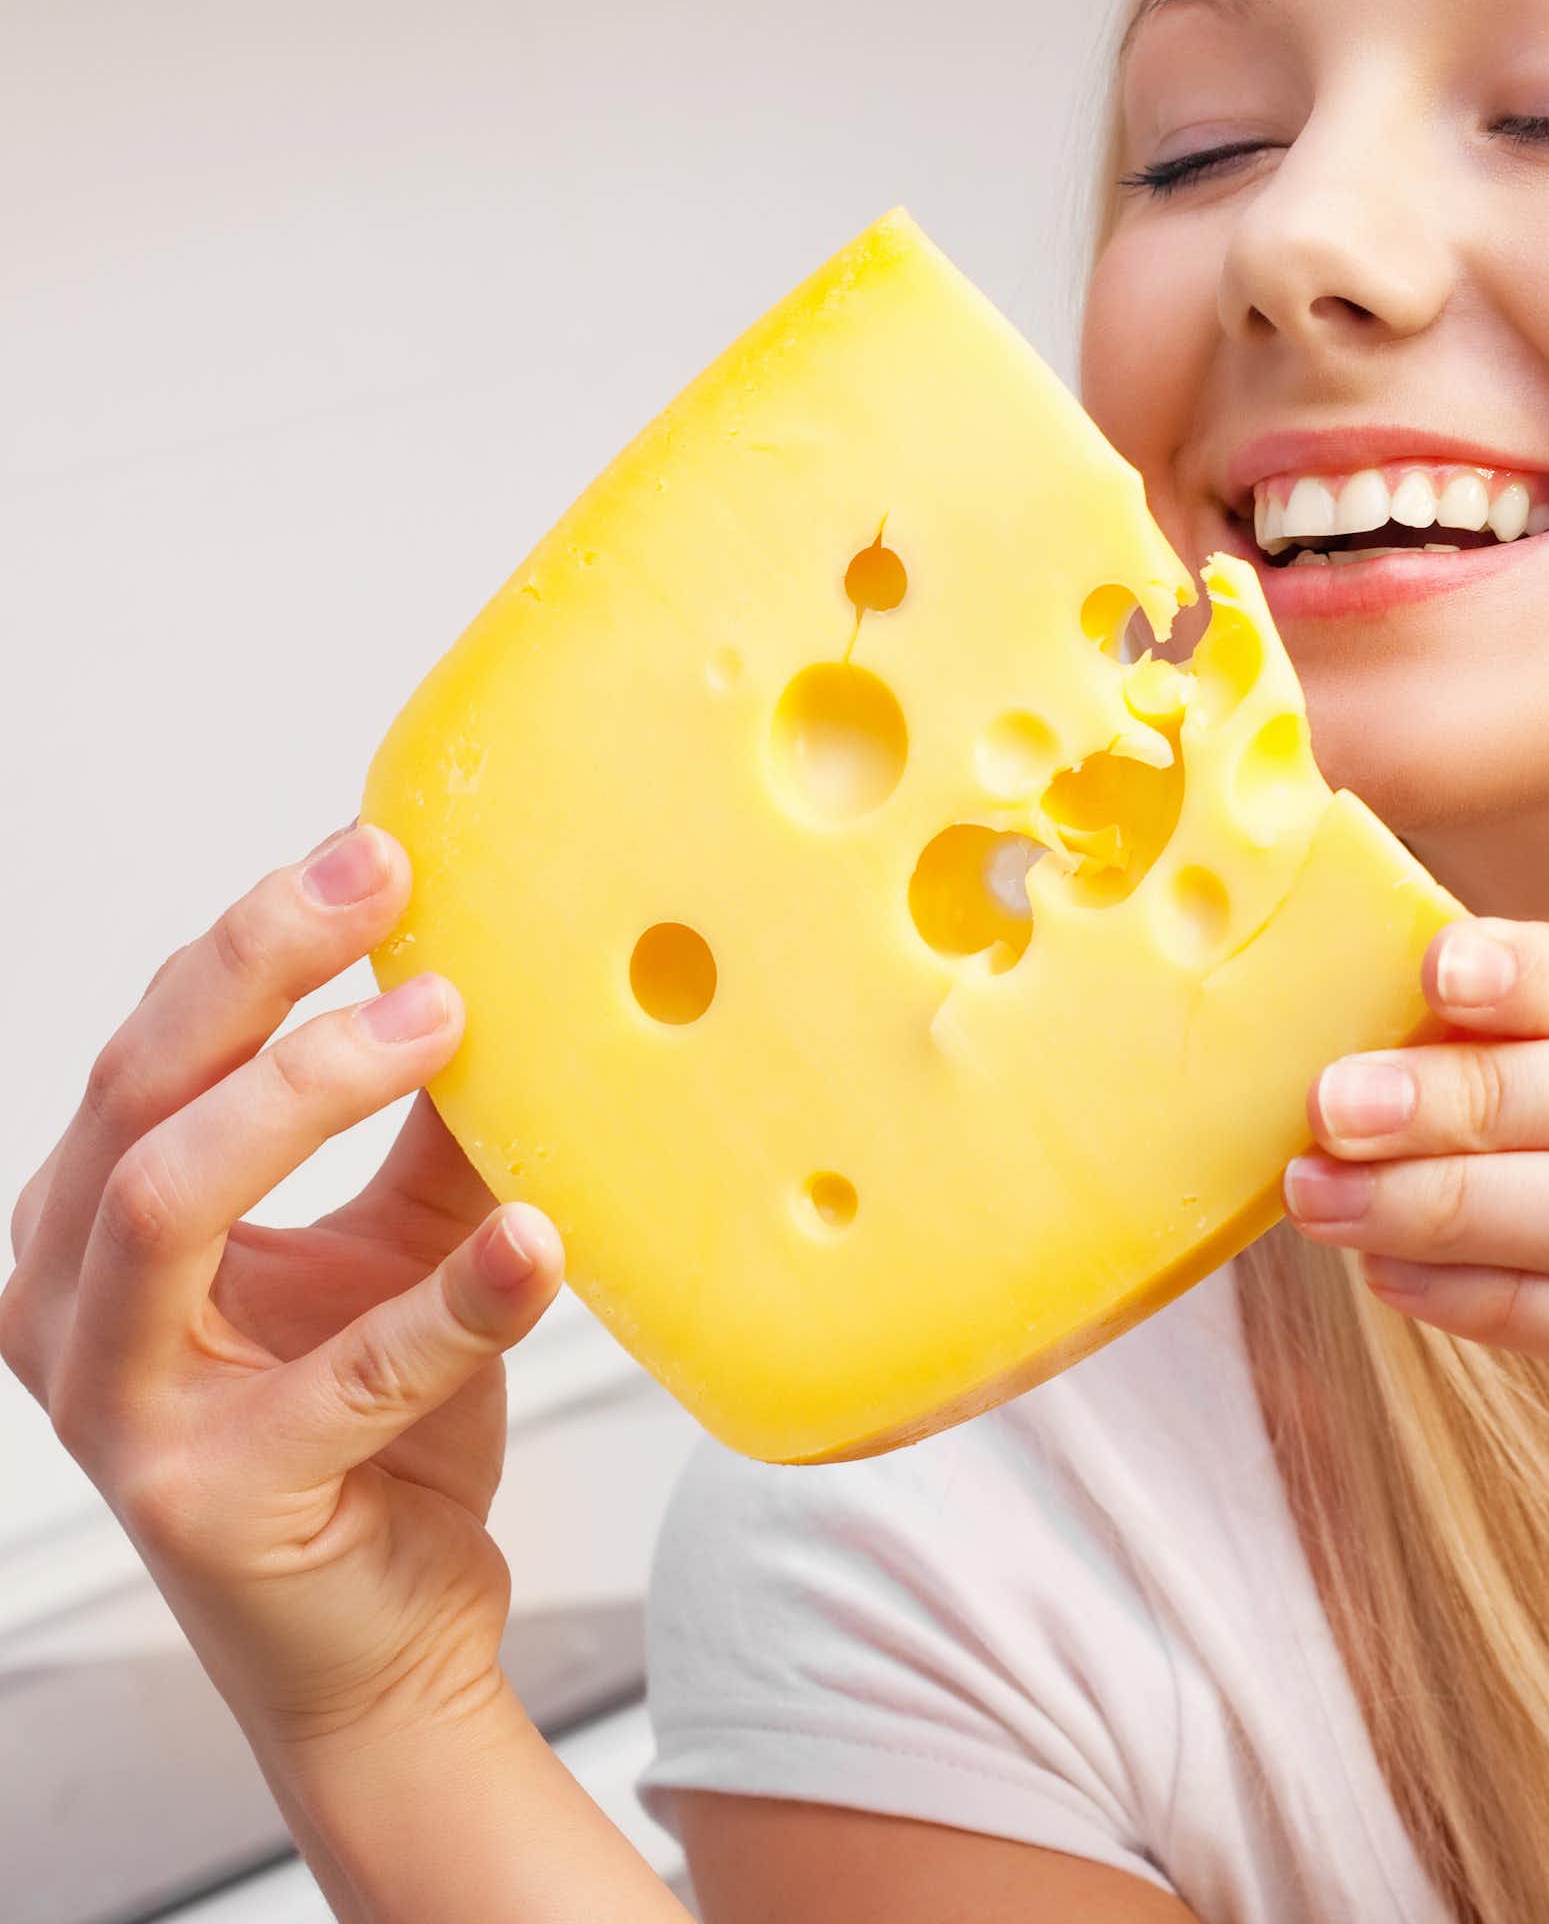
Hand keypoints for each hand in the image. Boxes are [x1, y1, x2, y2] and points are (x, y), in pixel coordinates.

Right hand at [1, 822, 562, 1748]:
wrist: (389, 1634)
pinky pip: (339, 1376)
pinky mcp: (214, 1499)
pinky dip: (450, 1301)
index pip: (154, 1042)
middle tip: (383, 890)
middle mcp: (72, 1306)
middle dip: (259, 970)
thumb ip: (432, 1119)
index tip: (377, 853)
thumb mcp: (403, 1234)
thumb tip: (505, 962)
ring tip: (446, 1023)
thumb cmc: (376, 1424)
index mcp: (95, 1223)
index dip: (256, 937)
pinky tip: (537, 1241)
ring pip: (168, 1199)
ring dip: (308, 1089)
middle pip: (136, 1092)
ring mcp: (125, 1410)